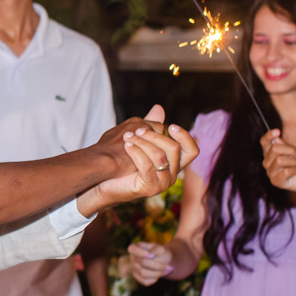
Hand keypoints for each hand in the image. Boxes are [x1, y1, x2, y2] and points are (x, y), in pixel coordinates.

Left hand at [81, 107, 198, 214]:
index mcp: (172, 163)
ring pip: (160, 156)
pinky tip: (127, 146)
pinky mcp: (149, 188)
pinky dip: (137, 153)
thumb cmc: (122, 161)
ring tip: (127, 137)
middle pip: (174, 149)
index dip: (185, 136)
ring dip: (142, 143)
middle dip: (154, 136)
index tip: (170, 125)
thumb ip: (151, 126)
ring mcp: (162, 183)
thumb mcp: (140, 141)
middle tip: (137, 130)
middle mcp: (171, 174)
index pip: (191, 150)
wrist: (104, 179)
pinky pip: (147, 166)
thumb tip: (159, 108)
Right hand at [127, 241, 173, 285]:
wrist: (165, 262)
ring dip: (158, 273)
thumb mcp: (161, 249)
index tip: (152, 256)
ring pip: (143, 273)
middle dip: (158, 266)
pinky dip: (155, 279)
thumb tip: (150, 255)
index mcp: (136, 247)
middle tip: (170, 267)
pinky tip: (159, 275)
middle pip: (143, 263)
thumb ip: (155, 250)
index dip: (140, 253)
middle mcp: (133, 257)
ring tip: (167, 271)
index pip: (132, 249)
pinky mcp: (138, 276)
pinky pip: (145, 281)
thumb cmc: (162, 254)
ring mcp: (134, 267)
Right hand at [261, 129, 295, 205]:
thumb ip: (283, 145)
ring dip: (293, 162)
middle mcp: (267, 162)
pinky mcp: (276, 181)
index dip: (268, 136)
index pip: (264, 142)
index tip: (278, 131)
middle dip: (291, 150)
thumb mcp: (295, 150)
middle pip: (274, 148)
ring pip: (279, 160)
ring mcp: (270, 172)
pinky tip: (295, 173)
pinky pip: (285, 172)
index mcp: (270, 153)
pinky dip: (294, 171)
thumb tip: (274, 138)